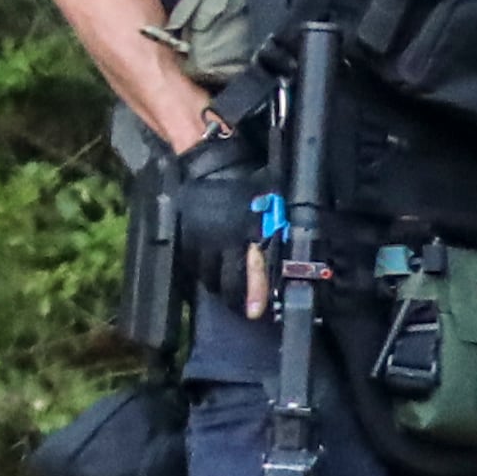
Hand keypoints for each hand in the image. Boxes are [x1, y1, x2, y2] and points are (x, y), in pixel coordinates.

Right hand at [171, 132, 272, 318]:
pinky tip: (210, 271)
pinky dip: (201, 272)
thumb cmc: (245, 181)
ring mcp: (197, 242)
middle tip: (245, 306)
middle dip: (236, 297)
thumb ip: (276, 229)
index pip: (252, 268)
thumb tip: (295, 253)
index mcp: (246, 231)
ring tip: (228, 287)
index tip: (256, 311)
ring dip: (218, 285)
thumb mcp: (271, 202)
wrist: (207, 164)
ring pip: (206, 277)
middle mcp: (219, 241)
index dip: (256, 291)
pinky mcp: (182, 240)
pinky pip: (191, 266)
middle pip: (225, 282)